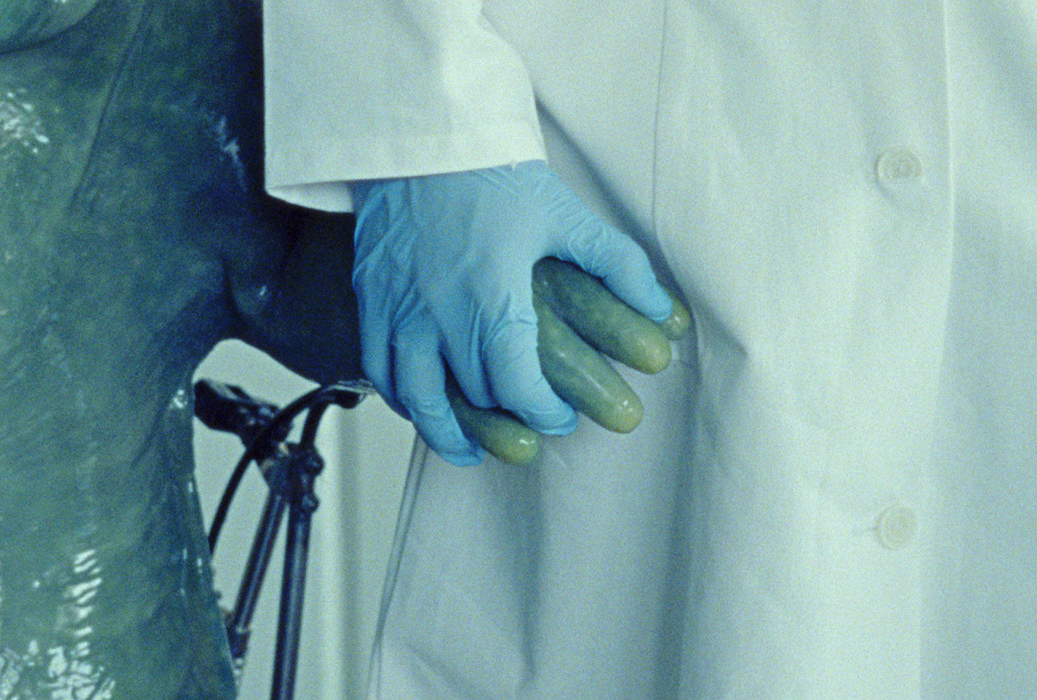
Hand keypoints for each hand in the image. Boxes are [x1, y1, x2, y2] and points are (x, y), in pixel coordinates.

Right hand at [350, 160, 671, 464]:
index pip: (518, 383)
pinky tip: (420, 407)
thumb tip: (666, 312)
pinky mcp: (370, 297)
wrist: (420, 136)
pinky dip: (400, 397)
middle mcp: (440, 312)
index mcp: (492, 296)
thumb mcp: (565, 215)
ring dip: (445, 431)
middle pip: (474, 392)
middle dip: (508, 417)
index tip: (558, 416)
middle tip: (532, 426)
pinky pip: (377, 367)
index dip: (542, 410)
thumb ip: (617, 265)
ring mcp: (398, 308)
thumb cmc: (493, 173)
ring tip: (469, 450)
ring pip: (417, 395)